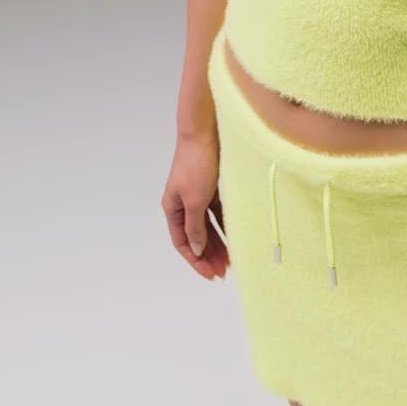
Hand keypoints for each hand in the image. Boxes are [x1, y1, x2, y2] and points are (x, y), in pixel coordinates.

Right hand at [161, 130, 228, 280]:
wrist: (204, 131)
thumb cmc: (195, 163)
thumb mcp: (194, 200)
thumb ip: (195, 227)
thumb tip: (196, 248)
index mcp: (172, 207)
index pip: (182, 242)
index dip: (195, 260)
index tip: (210, 274)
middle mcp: (183, 203)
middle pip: (196, 236)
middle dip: (208, 254)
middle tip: (224, 271)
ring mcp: (197, 194)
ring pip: (208, 226)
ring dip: (218, 243)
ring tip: (231, 259)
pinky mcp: (211, 186)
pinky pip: (218, 212)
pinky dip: (225, 225)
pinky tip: (235, 236)